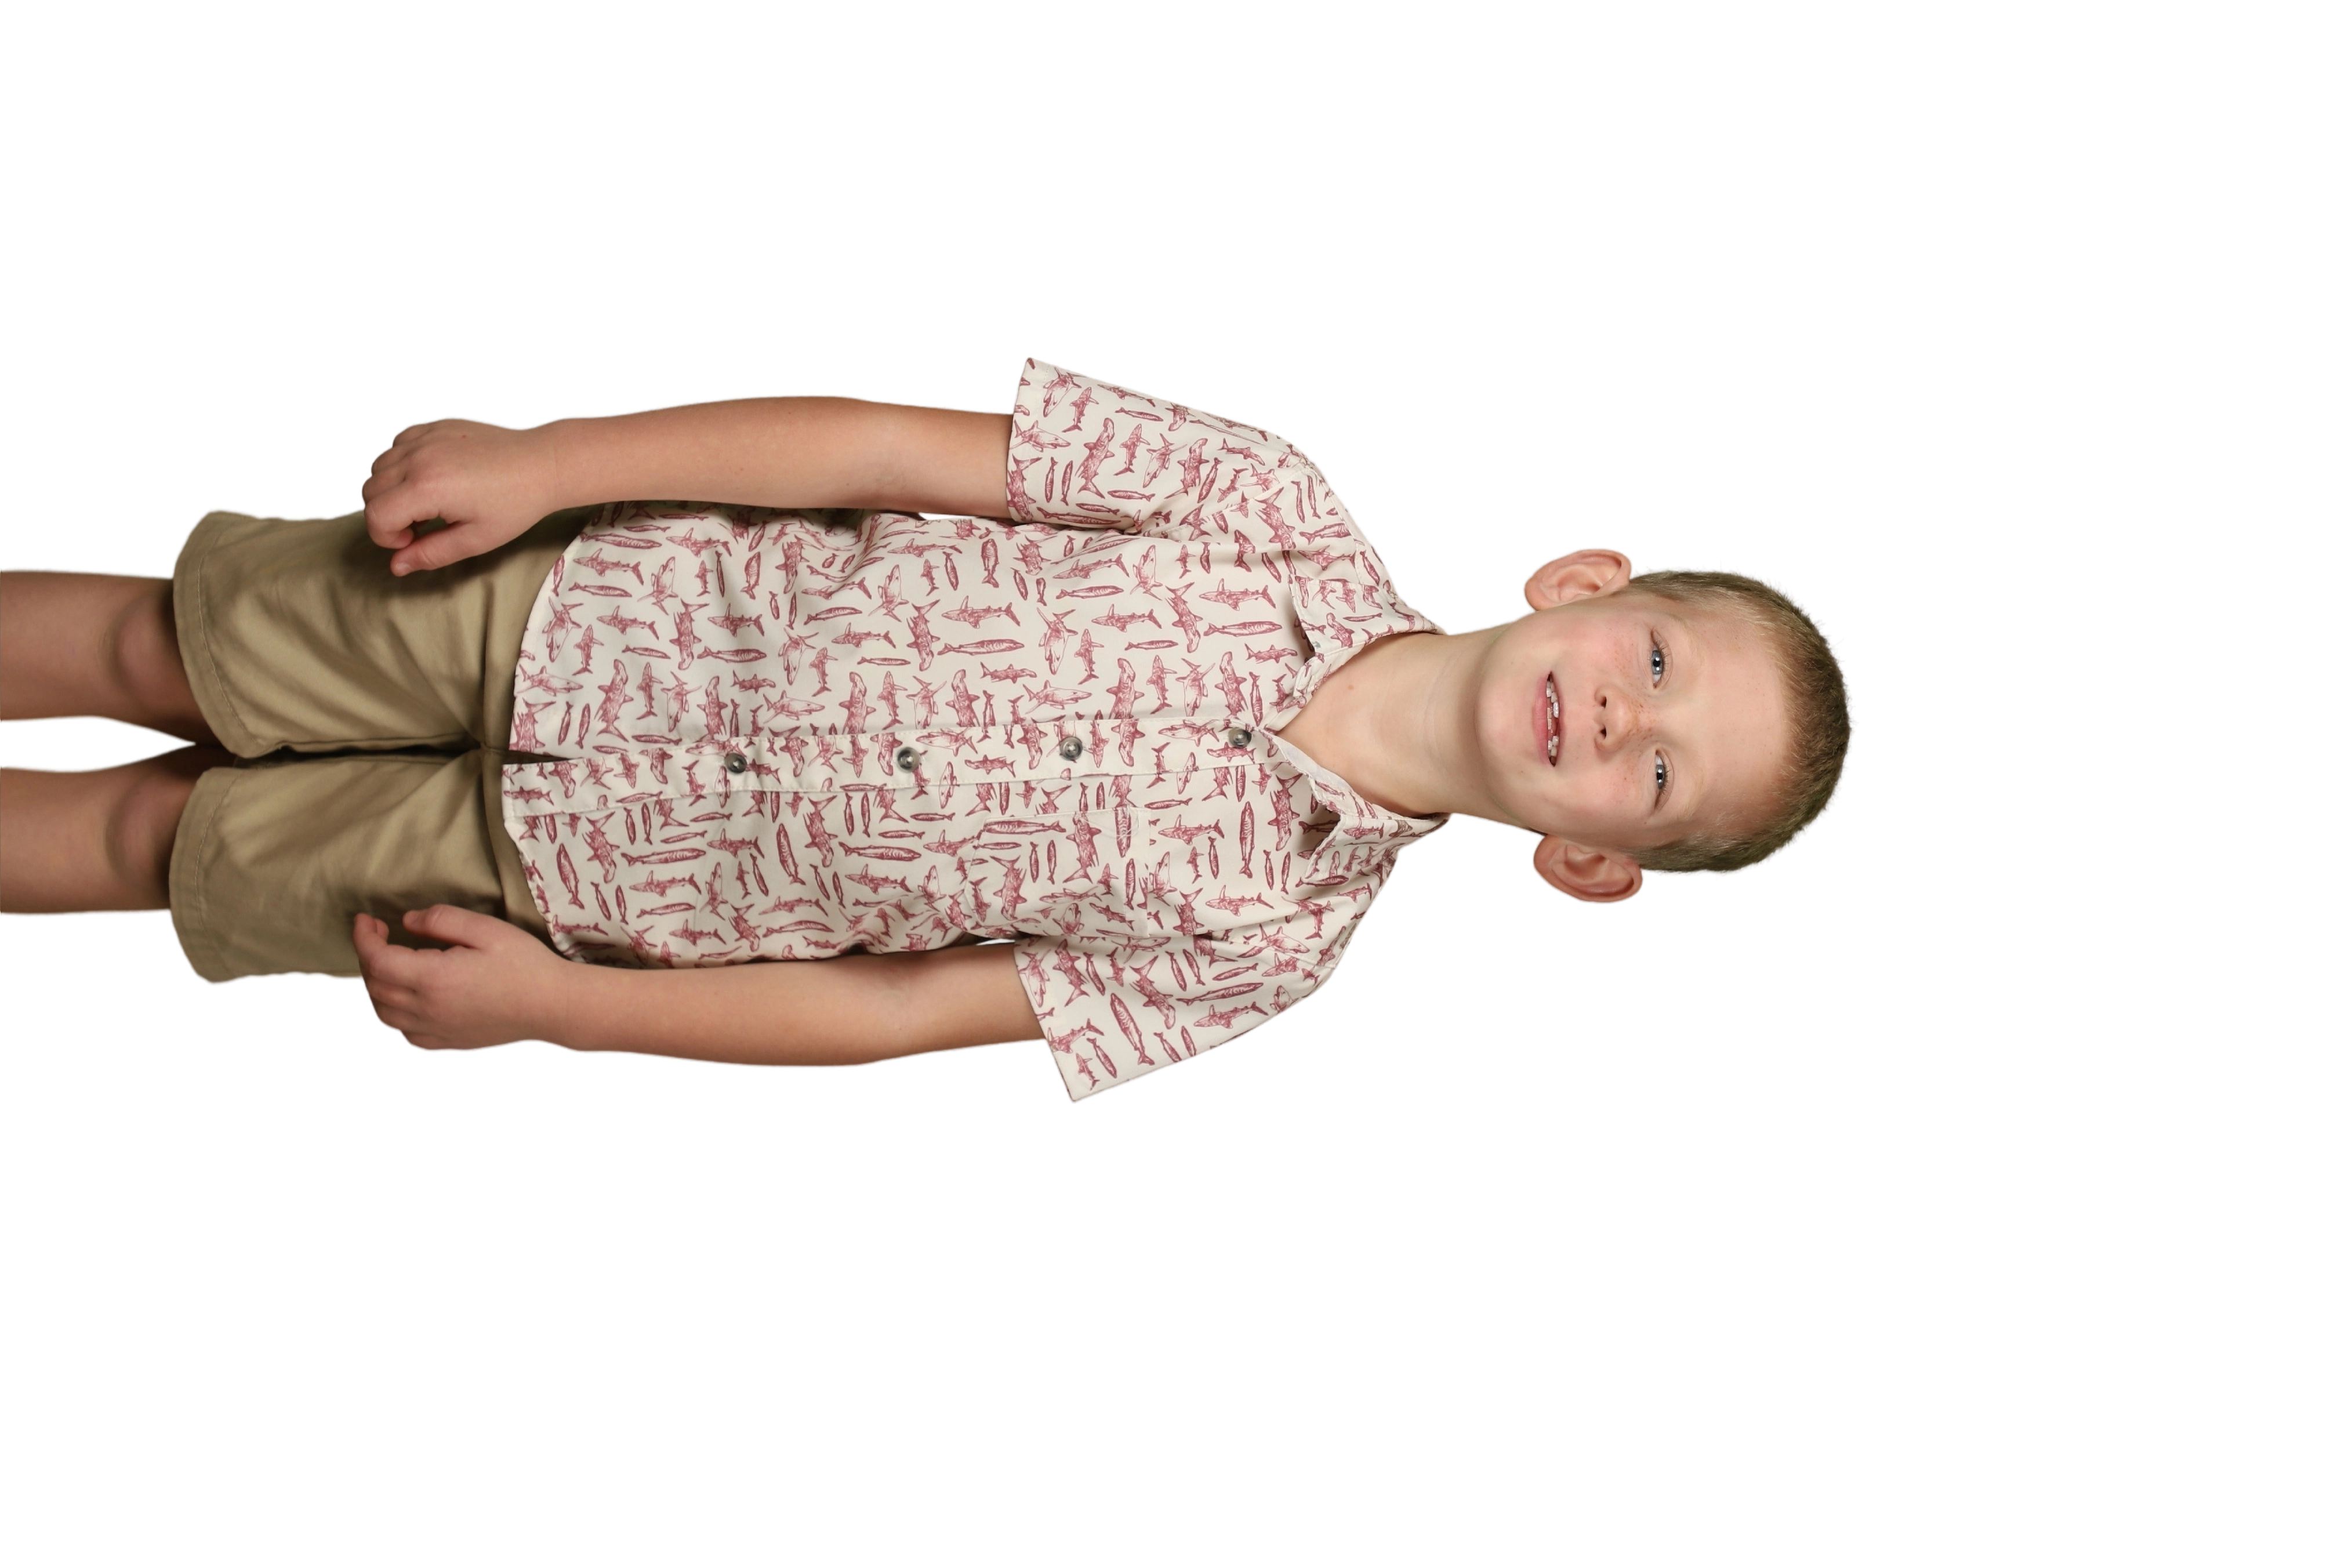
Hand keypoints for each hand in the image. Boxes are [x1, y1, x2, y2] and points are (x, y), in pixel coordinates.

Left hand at [354, 905, 576, 1052]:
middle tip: (381, 935)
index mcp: (434, 978)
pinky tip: (407, 996)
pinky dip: (391, 1012)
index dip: (364, 938)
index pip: (376, 960)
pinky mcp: (443, 1042)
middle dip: (368, 956)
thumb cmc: (524, 965)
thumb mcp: (487, 929)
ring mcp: (433, 1030)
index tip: (367, 920)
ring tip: (390, 964)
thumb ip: (442, 920)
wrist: (551, 1006)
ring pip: (381, 1012)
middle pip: (374, 986)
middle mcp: (426, 1009)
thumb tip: (408, 921)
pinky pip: (400, 1031)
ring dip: (376, 986)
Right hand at [361, 417, 562, 575]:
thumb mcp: (476, 539)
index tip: (413, 541)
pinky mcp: (432, 426)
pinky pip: (395, 445)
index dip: (387, 538)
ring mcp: (424, 437)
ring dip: (391, 490)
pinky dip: (401, 464)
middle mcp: (419, 457)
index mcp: (428, 487)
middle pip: (370, 491)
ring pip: (377, 467)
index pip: (375, 516)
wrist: (541, 463)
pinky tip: (429, 477)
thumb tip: (397, 566)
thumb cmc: (515, 503)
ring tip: (426, 503)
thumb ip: (431, 554)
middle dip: (386, 515)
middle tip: (421, 526)